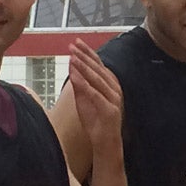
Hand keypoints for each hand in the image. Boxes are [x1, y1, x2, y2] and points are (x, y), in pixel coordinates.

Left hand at [68, 41, 124, 160]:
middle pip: (98, 68)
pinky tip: (75, 76)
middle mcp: (114, 88)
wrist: (105, 143)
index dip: (87, 52)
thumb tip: (72, 64)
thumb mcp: (84, 98)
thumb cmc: (96, 121)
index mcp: (110, 84)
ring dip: (84, 67)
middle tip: (72, 46)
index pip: (98, 64)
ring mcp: (114, 99)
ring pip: (97, 79)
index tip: (76, 42)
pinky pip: (95, 94)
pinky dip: (85, 84)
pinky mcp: (110, 110)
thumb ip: (79, 83)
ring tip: (72, 57)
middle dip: (84, 56)